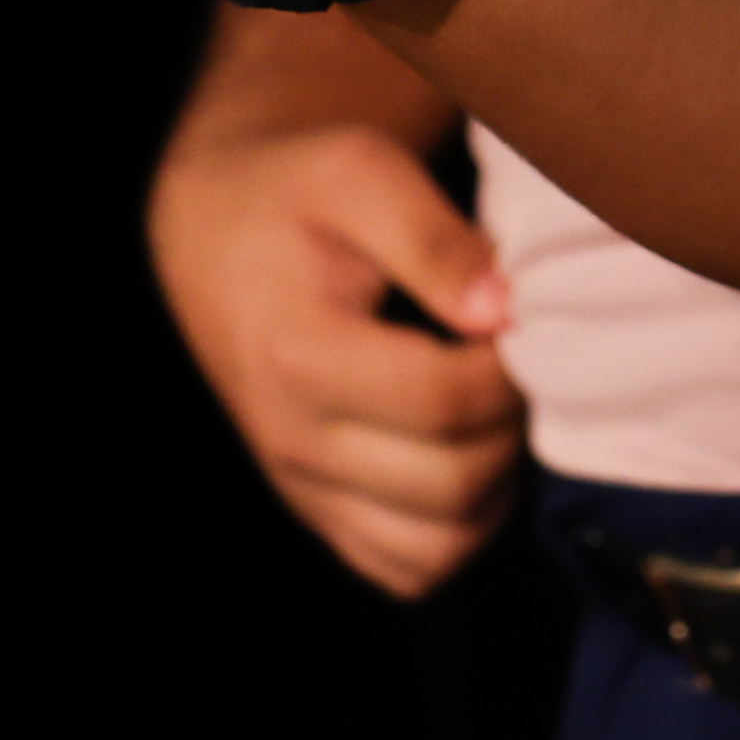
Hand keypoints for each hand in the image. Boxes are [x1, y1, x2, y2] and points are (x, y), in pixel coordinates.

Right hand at [147, 90, 528, 598]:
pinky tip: (469, 452)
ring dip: (497, 487)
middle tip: (521, 362)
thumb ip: (433, 237)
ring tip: (496, 407)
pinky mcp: (317, 511)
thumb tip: (501, 309)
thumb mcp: (359, 170)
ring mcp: (302, 487)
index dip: (509, 365)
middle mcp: (293, 439)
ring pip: (438, 549)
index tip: (523, 317)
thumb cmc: (295, 192)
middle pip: (452, 482)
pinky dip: (461, 531)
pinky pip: (409, 569)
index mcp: (299, 354)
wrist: (216, 234)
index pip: (443, 399)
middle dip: (514, 423)